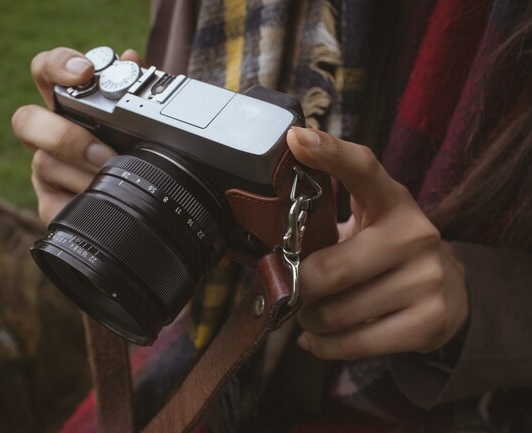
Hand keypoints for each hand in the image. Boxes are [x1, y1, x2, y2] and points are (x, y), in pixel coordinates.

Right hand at [11, 47, 143, 223]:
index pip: (45, 72)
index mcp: (67, 106)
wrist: (139, 199)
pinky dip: (81, 202)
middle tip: (103, 152)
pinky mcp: (50, 204)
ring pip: (43, 163)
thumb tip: (129, 59)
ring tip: (116, 181)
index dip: (57, 66)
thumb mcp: (143, 119)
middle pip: (26, 121)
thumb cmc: (136, 150)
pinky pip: (54, 204)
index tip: (85, 72)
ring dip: (83, 174)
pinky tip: (104, 203)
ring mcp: (45, 171)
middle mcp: (48, 136)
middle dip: (64, 136)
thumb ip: (137, 88)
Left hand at [286, 127, 468, 359]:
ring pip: (335, 313)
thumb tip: (264, 216)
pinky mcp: (429, 322)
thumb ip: (327, 214)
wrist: (450, 291)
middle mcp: (415, 235)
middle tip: (291, 287)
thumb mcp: (368, 221)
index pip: (363, 169)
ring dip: (309, 318)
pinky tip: (319, 336)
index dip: (329, 153)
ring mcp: (427, 280)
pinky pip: (352, 344)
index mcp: (393, 201)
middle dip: (297, 286)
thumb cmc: (387, 251)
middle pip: (330, 269)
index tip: (295, 139)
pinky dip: (323, 345)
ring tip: (313, 310)